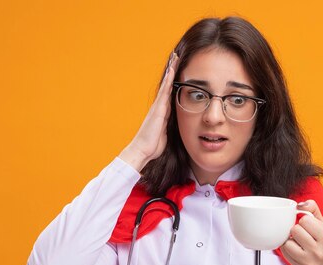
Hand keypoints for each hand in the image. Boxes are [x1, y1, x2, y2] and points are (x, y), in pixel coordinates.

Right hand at [119, 52, 178, 170]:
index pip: (170, 92)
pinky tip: (172, 70)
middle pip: (168, 84)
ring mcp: (158, 106)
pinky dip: (169, 80)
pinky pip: (165, 91)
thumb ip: (169, 127)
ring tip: (176, 57)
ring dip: (171, 70)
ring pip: (166, 84)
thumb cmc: (153, 145)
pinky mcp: (158, 108)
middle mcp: (160, 106)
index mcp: (163, 112)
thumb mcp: (165, 134)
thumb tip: (174, 126)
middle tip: (177, 56)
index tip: (179, 69)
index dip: (174, 81)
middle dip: (172, 70)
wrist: (142, 150)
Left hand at [280, 200, 322, 264]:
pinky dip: (287, 248)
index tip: (309, 227)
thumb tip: (298, 205)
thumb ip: (313, 209)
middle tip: (304, 235)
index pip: (304, 219)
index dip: (304, 221)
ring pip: (288, 242)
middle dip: (297, 230)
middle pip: (295, 230)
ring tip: (299, 242)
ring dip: (291, 240)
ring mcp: (309, 260)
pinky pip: (284, 251)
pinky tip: (296, 250)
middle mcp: (319, 250)